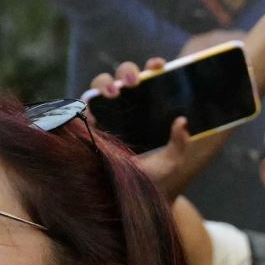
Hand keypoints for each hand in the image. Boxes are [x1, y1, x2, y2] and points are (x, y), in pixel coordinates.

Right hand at [86, 59, 192, 192]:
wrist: (132, 198)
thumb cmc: (153, 178)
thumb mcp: (172, 161)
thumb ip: (179, 142)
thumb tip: (182, 121)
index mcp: (147, 106)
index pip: (149, 78)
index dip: (153, 66)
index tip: (159, 66)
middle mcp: (125, 106)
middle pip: (122, 76)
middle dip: (127, 71)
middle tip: (133, 82)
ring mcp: (105, 114)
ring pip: (100, 85)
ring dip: (105, 84)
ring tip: (113, 94)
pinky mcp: (88, 127)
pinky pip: (82, 109)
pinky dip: (86, 106)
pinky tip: (94, 115)